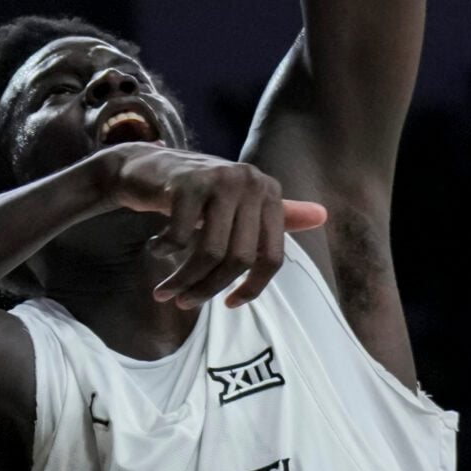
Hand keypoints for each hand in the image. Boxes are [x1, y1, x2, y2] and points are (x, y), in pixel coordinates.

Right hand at [94, 145, 326, 310]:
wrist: (147, 165)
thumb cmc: (196, 193)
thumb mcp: (238, 206)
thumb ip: (277, 215)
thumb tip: (323, 215)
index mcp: (269, 192)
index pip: (272, 257)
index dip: (252, 288)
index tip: (228, 304)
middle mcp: (251, 182)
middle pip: (239, 258)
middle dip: (208, 288)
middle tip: (183, 301)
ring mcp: (220, 179)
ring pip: (209, 251)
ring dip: (184, 279)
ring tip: (166, 291)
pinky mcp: (188, 181)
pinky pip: (180, 236)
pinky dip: (165, 251)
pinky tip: (156, 249)